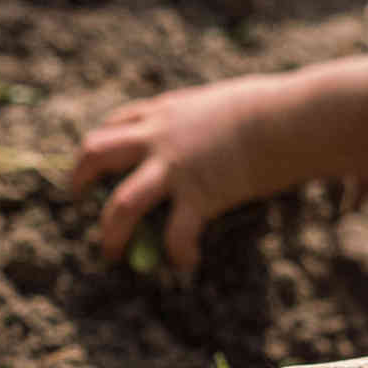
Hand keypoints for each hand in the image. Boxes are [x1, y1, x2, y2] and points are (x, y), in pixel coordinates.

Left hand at [70, 75, 283, 271]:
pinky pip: (177, 234)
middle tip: (78, 200)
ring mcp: (174, 168)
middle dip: (80, 179)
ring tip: (110, 252)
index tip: (97, 163)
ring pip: (121, 204)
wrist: (290, 118)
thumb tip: (218, 130)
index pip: (117, 123)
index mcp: (166, 111)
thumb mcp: (225, 103)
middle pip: (96, 153)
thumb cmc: (273, 106)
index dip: (102, 146)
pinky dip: (178, 253)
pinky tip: (187, 264)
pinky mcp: (198, 195)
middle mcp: (159, 137)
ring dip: (110, 232)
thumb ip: (206, 120)